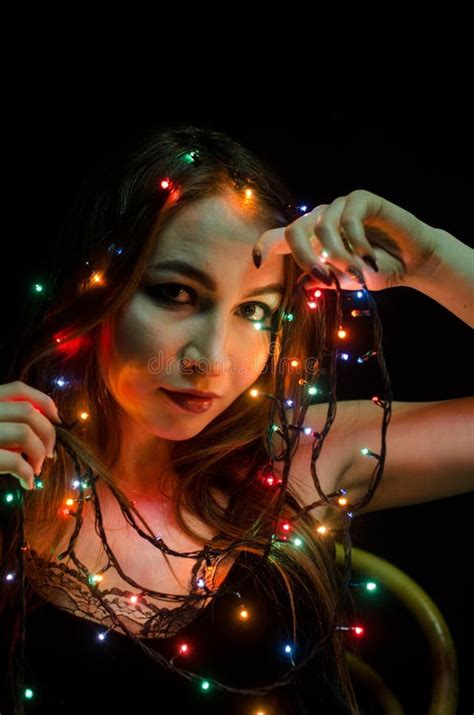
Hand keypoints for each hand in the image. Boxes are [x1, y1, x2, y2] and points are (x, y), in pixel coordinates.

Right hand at [0, 381, 60, 490]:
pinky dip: (28, 474)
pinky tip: (27, 484)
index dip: (44, 401)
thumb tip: (45, 426)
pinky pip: (14, 462)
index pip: (18, 389)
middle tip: (49, 454)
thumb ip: (6, 422)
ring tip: (35, 469)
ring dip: (39, 454)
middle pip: (28, 412)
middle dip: (48, 433)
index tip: (56, 419)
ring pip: (25, 433)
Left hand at [253, 189, 440, 291]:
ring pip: (322, 229)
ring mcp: (340, 207)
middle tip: (325, 278)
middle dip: (305, 258)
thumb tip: (300, 286)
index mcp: (312, 239)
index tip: (257, 264)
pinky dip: (358, 244)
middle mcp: (321, 219)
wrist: (413, 263)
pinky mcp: (361, 199)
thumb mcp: (345, 281)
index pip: (279, 238)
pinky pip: (348, 220)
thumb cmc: (377, 271)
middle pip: (293, 232)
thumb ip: (322, 279)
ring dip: (339, 257)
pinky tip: (371, 258)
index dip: (264, 246)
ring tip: (358, 274)